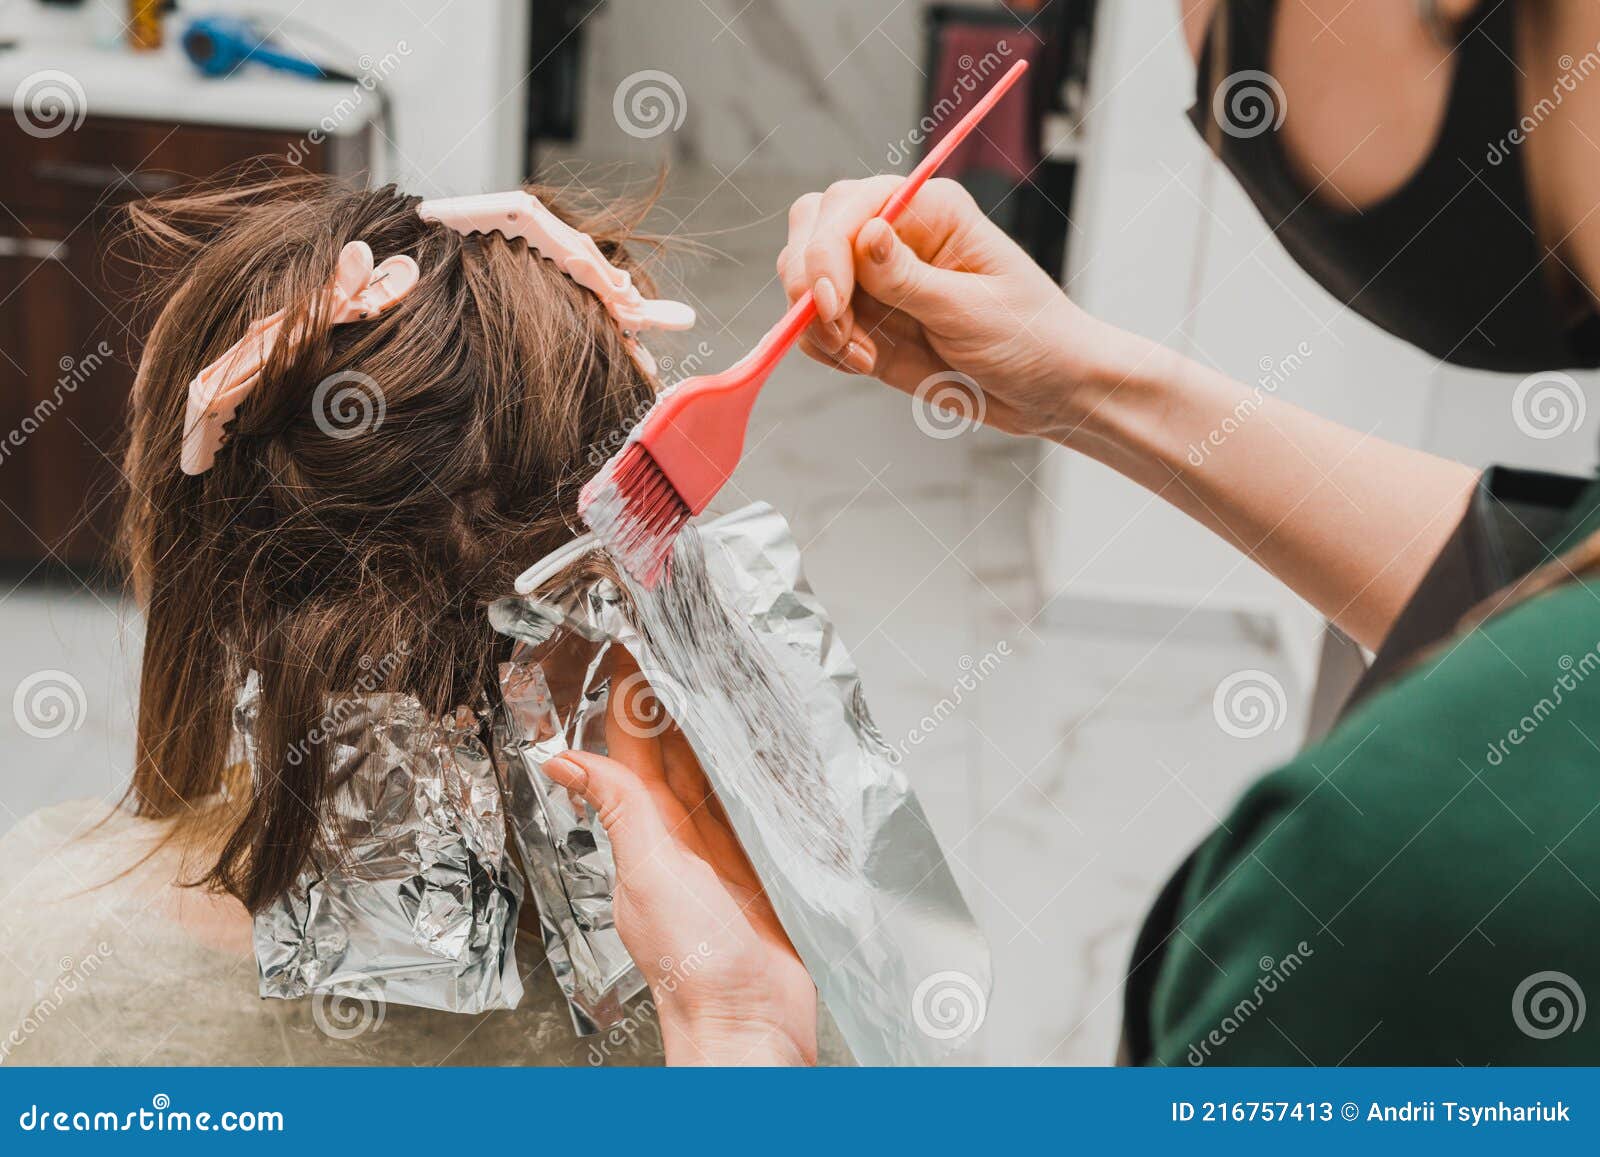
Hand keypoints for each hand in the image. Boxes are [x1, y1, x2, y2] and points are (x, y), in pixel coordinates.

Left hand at [540, 654, 816, 1065]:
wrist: (751, 1024)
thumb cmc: (696, 965)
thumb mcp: (650, 873)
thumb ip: (621, 810)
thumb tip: (560, 761)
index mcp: (647, 832)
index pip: (633, 746)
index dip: (629, 696)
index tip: (630, 644)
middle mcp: (682, 838)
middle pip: (677, 752)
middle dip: (676, 700)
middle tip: (682, 642)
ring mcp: (725, 852)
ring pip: (717, 773)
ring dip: (717, 728)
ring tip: (723, 676)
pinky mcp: (764, 869)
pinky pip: (757, 807)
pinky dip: (759, 774)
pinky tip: (769, 749)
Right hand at [777, 175, 1116, 440]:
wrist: (1047, 390)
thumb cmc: (1029, 338)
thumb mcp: (971, 310)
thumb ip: (909, 277)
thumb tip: (865, 234)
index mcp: (929, 210)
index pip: (849, 206)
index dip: (826, 252)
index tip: (832, 305)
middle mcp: (893, 235)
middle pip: (812, 227)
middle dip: (809, 282)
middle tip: (839, 333)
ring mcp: (875, 279)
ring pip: (804, 278)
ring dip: (816, 323)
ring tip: (864, 358)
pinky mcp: (866, 321)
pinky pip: (815, 325)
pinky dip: (823, 347)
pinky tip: (864, 364)